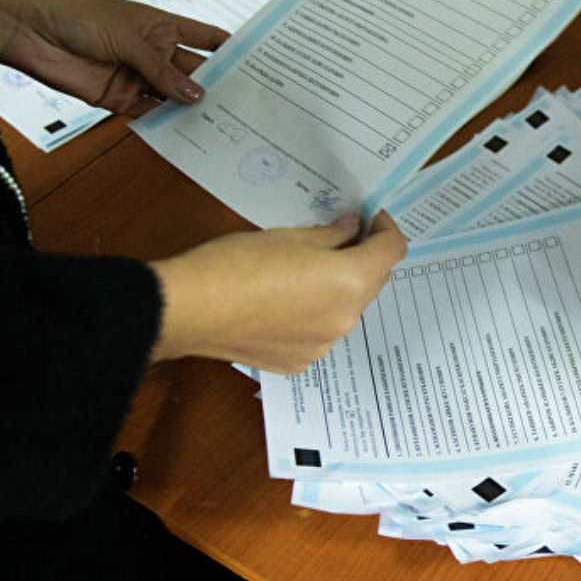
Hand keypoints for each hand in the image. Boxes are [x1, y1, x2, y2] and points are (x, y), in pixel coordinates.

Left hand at [0, 0, 230, 115]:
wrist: (29, 30)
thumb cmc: (79, 16)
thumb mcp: (130, 38)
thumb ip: (163, 71)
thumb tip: (197, 94)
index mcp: (163, 26)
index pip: (206, 39)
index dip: (231, 50)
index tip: (259, 66)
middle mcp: (155, 52)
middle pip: (194, 72)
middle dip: (216, 87)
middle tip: (245, 106)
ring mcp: (137, 76)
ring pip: (173, 96)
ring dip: (191, 108)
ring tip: (222, 124)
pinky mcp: (117, 98)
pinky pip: (148, 113)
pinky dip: (164, 122)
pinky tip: (185, 132)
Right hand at [149, 212, 407, 373]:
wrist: (189, 310)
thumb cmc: (236, 264)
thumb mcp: (288, 236)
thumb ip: (330, 234)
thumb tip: (351, 228)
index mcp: (349, 281)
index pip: (391, 251)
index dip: (386, 229)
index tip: (372, 218)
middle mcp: (345, 319)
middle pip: (373, 283)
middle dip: (362, 259)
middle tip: (341, 238)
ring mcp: (323, 345)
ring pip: (345, 310)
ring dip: (338, 289)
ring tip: (306, 271)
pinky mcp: (298, 362)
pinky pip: (320, 333)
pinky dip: (314, 315)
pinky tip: (285, 302)